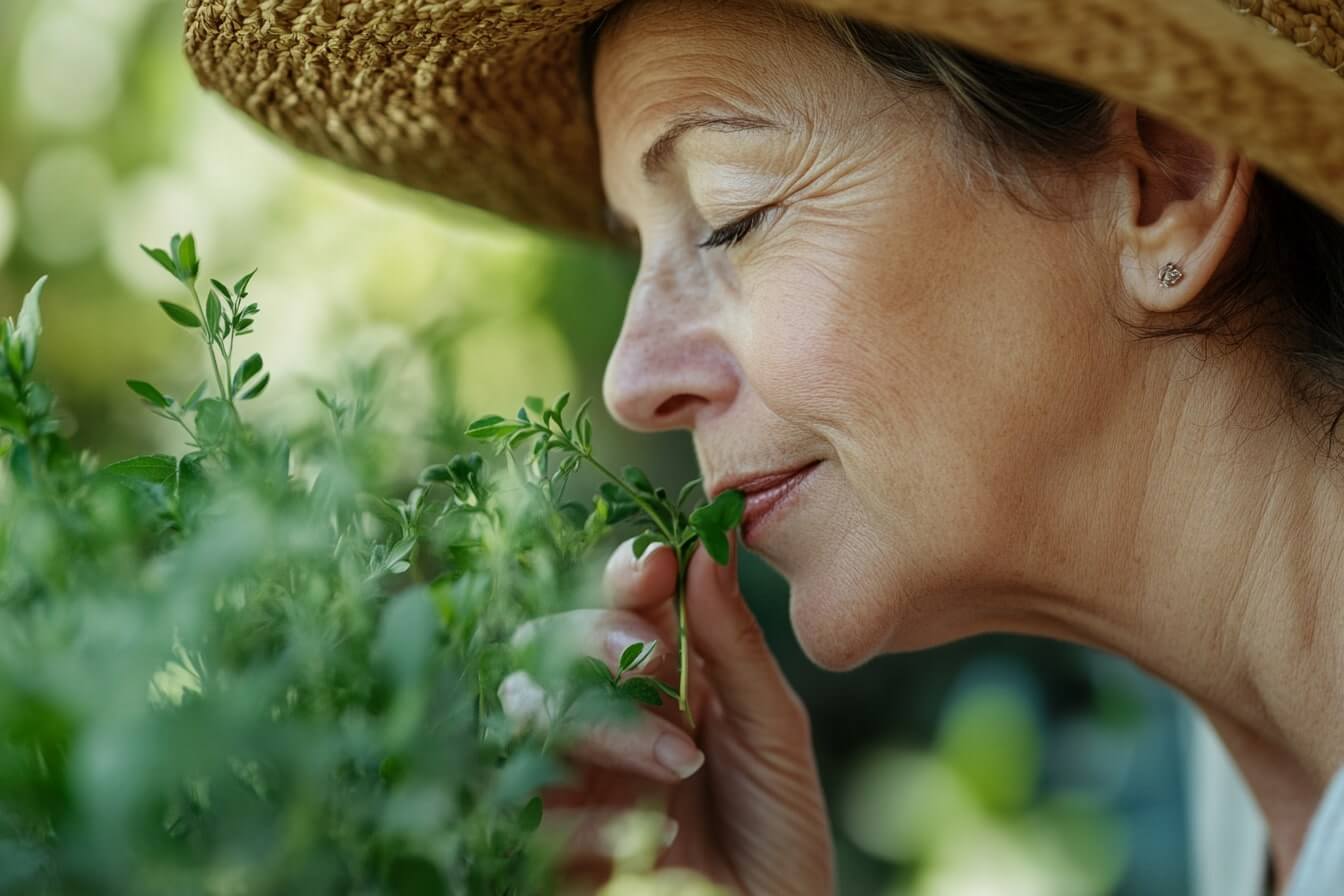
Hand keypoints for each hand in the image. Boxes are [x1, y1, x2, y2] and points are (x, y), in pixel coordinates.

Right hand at [499, 532, 834, 894]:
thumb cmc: (778, 830)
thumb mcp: (774, 734)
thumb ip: (736, 644)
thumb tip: (711, 542)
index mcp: (659, 673)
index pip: (618, 600)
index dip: (628, 572)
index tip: (658, 566)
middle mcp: (603, 713)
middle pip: (550, 641)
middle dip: (595, 638)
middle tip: (649, 663)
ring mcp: (571, 777)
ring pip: (530, 712)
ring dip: (602, 726)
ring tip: (680, 765)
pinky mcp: (550, 844)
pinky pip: (527, 809)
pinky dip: (586, 818)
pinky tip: (657, 839)